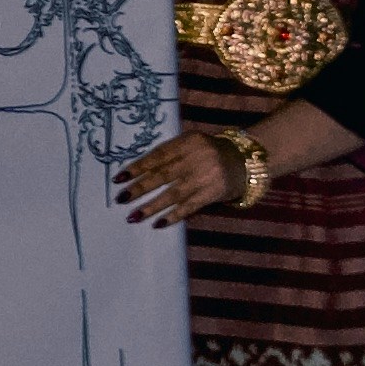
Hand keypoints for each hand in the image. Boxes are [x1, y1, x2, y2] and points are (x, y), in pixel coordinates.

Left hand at [114, 125, 252, 226]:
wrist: (245, 162)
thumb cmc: (209, 153)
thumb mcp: (192, 144)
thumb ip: (170, 153)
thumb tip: (137, 172)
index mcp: (189, 141)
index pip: (158, 155)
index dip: (137, 167)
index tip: (119, 179)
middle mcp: (197, 157)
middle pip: (163, 175)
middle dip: (140, 188)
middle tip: (121, 199)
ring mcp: (206, 177)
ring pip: (173, 194)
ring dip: (152, 206)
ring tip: (133, 216)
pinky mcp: (214, 193)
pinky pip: (190, 206)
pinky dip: (173, 216)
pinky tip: (158, 223)